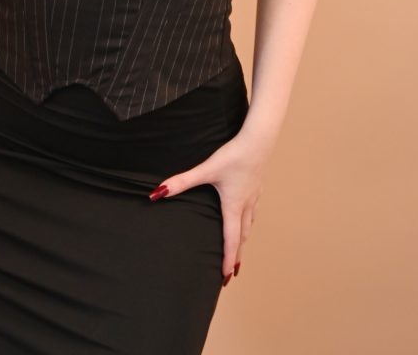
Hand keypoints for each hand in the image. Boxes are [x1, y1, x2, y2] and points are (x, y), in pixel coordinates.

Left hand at [148, 131, 271, 284]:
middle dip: (236, 255)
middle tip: (233, 271)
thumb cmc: (233, 156)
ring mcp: (254, 195)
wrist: (259, 140)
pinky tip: (246, 213)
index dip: (228, 259)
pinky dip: (249, 219)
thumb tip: (159, 192)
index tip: (227, 277)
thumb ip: (182, 182)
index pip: (230, 239)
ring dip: (243, 238)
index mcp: (233, 206)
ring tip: (239, 247)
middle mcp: (246, 205)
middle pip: (242, 236)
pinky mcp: (257, 185)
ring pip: (249, 223)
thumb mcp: (206, 169)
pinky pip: (253, 209)